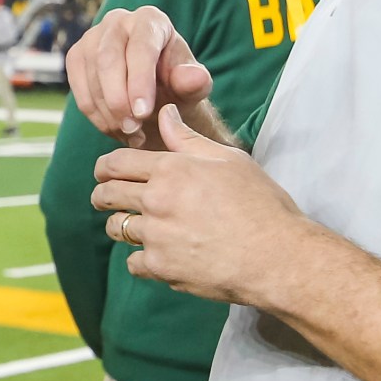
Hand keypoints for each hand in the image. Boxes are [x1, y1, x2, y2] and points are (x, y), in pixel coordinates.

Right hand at [66, 6, 213, 147]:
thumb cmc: (175, 85)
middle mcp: (118, 22)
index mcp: (150, 20)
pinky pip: (80, 93)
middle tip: (133, 130)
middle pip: (108, 60)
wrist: (155, 94)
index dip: (139, 81)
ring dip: (109, 114)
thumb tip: (195, 77)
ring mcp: (92, 38)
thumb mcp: (192, 87)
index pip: (140, 47)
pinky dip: (97, 117)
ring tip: (131, 134)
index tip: (143, 113)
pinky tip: (116, 130)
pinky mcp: (76, 58)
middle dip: (118, 100)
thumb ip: (195, 83)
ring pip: (91, 80)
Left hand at [91, 105, 320, 306]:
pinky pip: (133, 263)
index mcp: (171, 169)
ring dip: (121, 226)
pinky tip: (157, 255)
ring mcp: (156, 236)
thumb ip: (188, 138)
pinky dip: (141, 259)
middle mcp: (157, 201)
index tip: (103, 173)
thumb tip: (164, 112)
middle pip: (107, 195)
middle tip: (106, 199)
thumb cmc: (261, 204)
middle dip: (102, 195)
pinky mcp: (161, 268)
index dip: (104, 167)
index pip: (115, 163)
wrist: (277, 256)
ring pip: (116, 229)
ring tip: (134, 226)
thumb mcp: (229, 160)